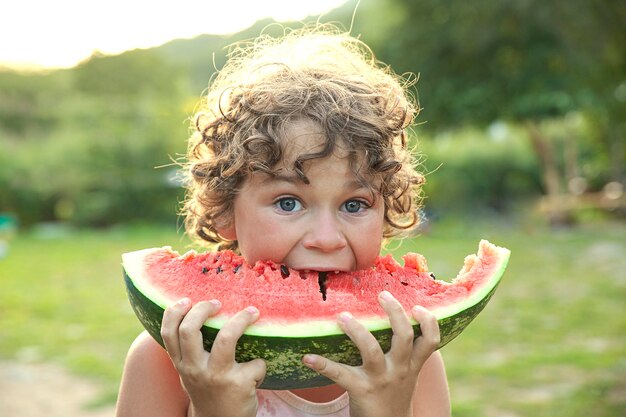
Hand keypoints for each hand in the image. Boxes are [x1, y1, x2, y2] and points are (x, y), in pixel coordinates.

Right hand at [160, 299, 265, 416]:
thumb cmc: (208, 389)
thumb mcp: (191, 371)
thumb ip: (189, 349)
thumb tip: (198, 311)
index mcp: (181, 364)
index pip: (168, 333)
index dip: (175, 312)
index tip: (188, 299)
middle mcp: (195, 369)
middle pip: (190, 330)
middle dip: (204, 308)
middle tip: (217, 302)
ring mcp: (216, 376)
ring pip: (226, 338)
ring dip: (241, 320)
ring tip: (252, 312)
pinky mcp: (239, 384)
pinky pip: (256, 362)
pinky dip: (260, 364)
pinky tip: (257, 372)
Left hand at [302, 291, 440, 416]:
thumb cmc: (393, 395)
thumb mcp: (407, 375)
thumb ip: (405, 352)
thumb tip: (396, 318)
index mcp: (412, 365)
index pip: (430, 341)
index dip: (429, 322)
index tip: (418, 305)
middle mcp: (399, 370)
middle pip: (403, 336)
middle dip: (395, 312)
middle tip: (382, 294)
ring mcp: (380, 379)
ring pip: (371, 350)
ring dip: (357, 331)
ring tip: (344, 316)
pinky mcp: (360, 390)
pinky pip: (340, 375)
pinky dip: (323, 365)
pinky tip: (308, 358)